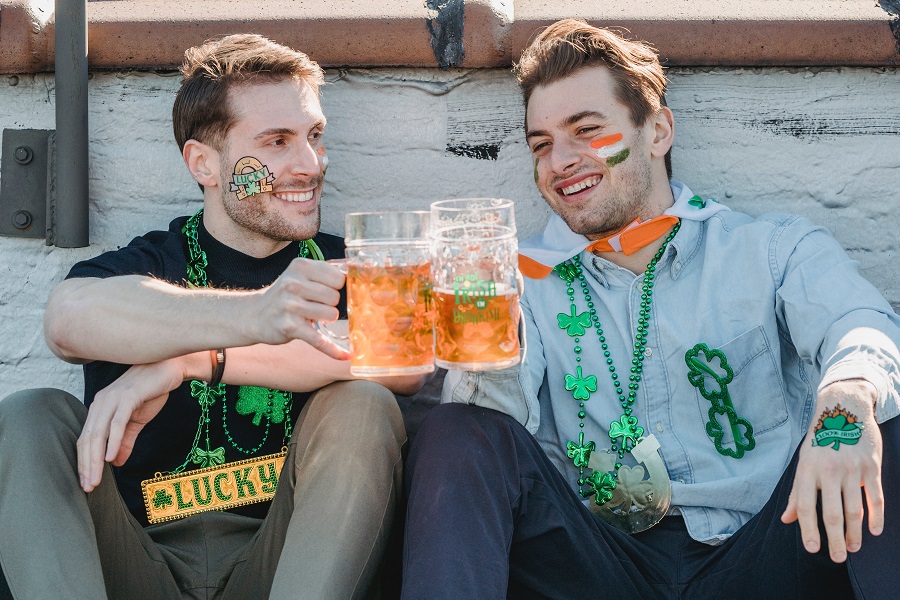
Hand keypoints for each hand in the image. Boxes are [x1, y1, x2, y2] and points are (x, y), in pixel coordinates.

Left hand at [76, 356, 188, 491]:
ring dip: (95, 459)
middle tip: (88, 487)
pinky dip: (112, 441)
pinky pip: (117, 422)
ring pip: (98, 433)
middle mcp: (101, 402)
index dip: (84, 462)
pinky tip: (110, 458)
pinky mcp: (128, 396)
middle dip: (86, 465)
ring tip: (96, 479)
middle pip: (88, 439)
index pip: (86, 439)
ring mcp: (114, 398)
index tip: (87, 483)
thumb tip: (116, 462)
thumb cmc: (152, 390)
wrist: (170, 368)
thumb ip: (125, 440)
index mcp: (100, 408)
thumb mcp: (137, 420)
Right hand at [249, 258, 348, 359]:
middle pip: (335, 297)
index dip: (336, 286)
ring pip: (332, 315)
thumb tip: (354, 270)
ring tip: (311, 316)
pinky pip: (320, 340)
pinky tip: (344, 356)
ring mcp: (291, 306)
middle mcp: (293, 284)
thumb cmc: (285, 294)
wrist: (255, 315)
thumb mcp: (300, 274)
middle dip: (331, 304)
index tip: (327, 290)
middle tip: (315, 305)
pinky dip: (333, 350)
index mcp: (300, 267)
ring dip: (326, 319)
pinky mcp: (290, 327)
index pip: (338, 277)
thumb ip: (326, 271)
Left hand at [781, 379, 883, 561]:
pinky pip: (875, 497)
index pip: (807, 506)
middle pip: (832, 512)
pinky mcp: (872, 466)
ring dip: (855, 533)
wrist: (844, 409)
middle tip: (837, 558)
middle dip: (834, 539)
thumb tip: (787, 519)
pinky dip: (876, 517)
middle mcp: (829, 470)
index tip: (813, 549)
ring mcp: (852, 468)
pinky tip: (874, 531)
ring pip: (854, 509)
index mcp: (808, 470)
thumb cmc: (820, 440)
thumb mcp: (803, 462)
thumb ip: (797, 493)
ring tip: (853, 548)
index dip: (808, 529)